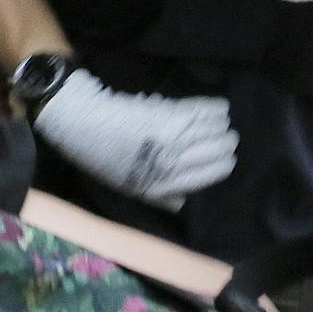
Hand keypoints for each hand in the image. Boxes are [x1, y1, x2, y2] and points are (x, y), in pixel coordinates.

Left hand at [31, 69, 238, 209]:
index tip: (225, 160)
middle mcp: (172, 164)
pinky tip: (222, 109)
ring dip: (223, 128)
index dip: (222, 166)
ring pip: (215, 133)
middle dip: (225, 147)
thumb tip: (185, 202)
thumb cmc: (104, 158)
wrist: (85, 124)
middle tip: (227, 141)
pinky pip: (203, 112)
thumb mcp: (132, 188)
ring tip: (224, 124)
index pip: (209, 176)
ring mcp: (173, 138)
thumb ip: (161, 197)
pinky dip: (216, 109)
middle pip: (217, 154)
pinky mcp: (169, 114)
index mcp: (163, 185)